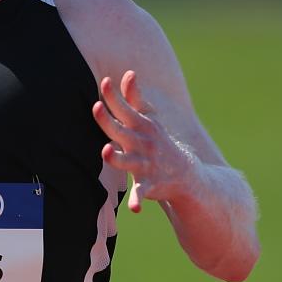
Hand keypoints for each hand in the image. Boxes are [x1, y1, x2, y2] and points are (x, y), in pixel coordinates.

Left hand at [92, 70, 195, 212]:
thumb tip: (128, 73)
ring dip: (117, 158)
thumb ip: (135, 98)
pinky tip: (135, 208)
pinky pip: (142, 193)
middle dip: (108, 121)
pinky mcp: (150, 185)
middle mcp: (143, 143)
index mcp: (141, 127)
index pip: (125, 109)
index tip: (104, 82)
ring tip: (106, 152)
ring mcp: (146, 164)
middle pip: (121, 131)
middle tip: (95, 107)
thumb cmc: (159, 142)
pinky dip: (138, 199)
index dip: (113, 96)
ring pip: (128, 161)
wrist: (187, 175)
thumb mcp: (149, 119)